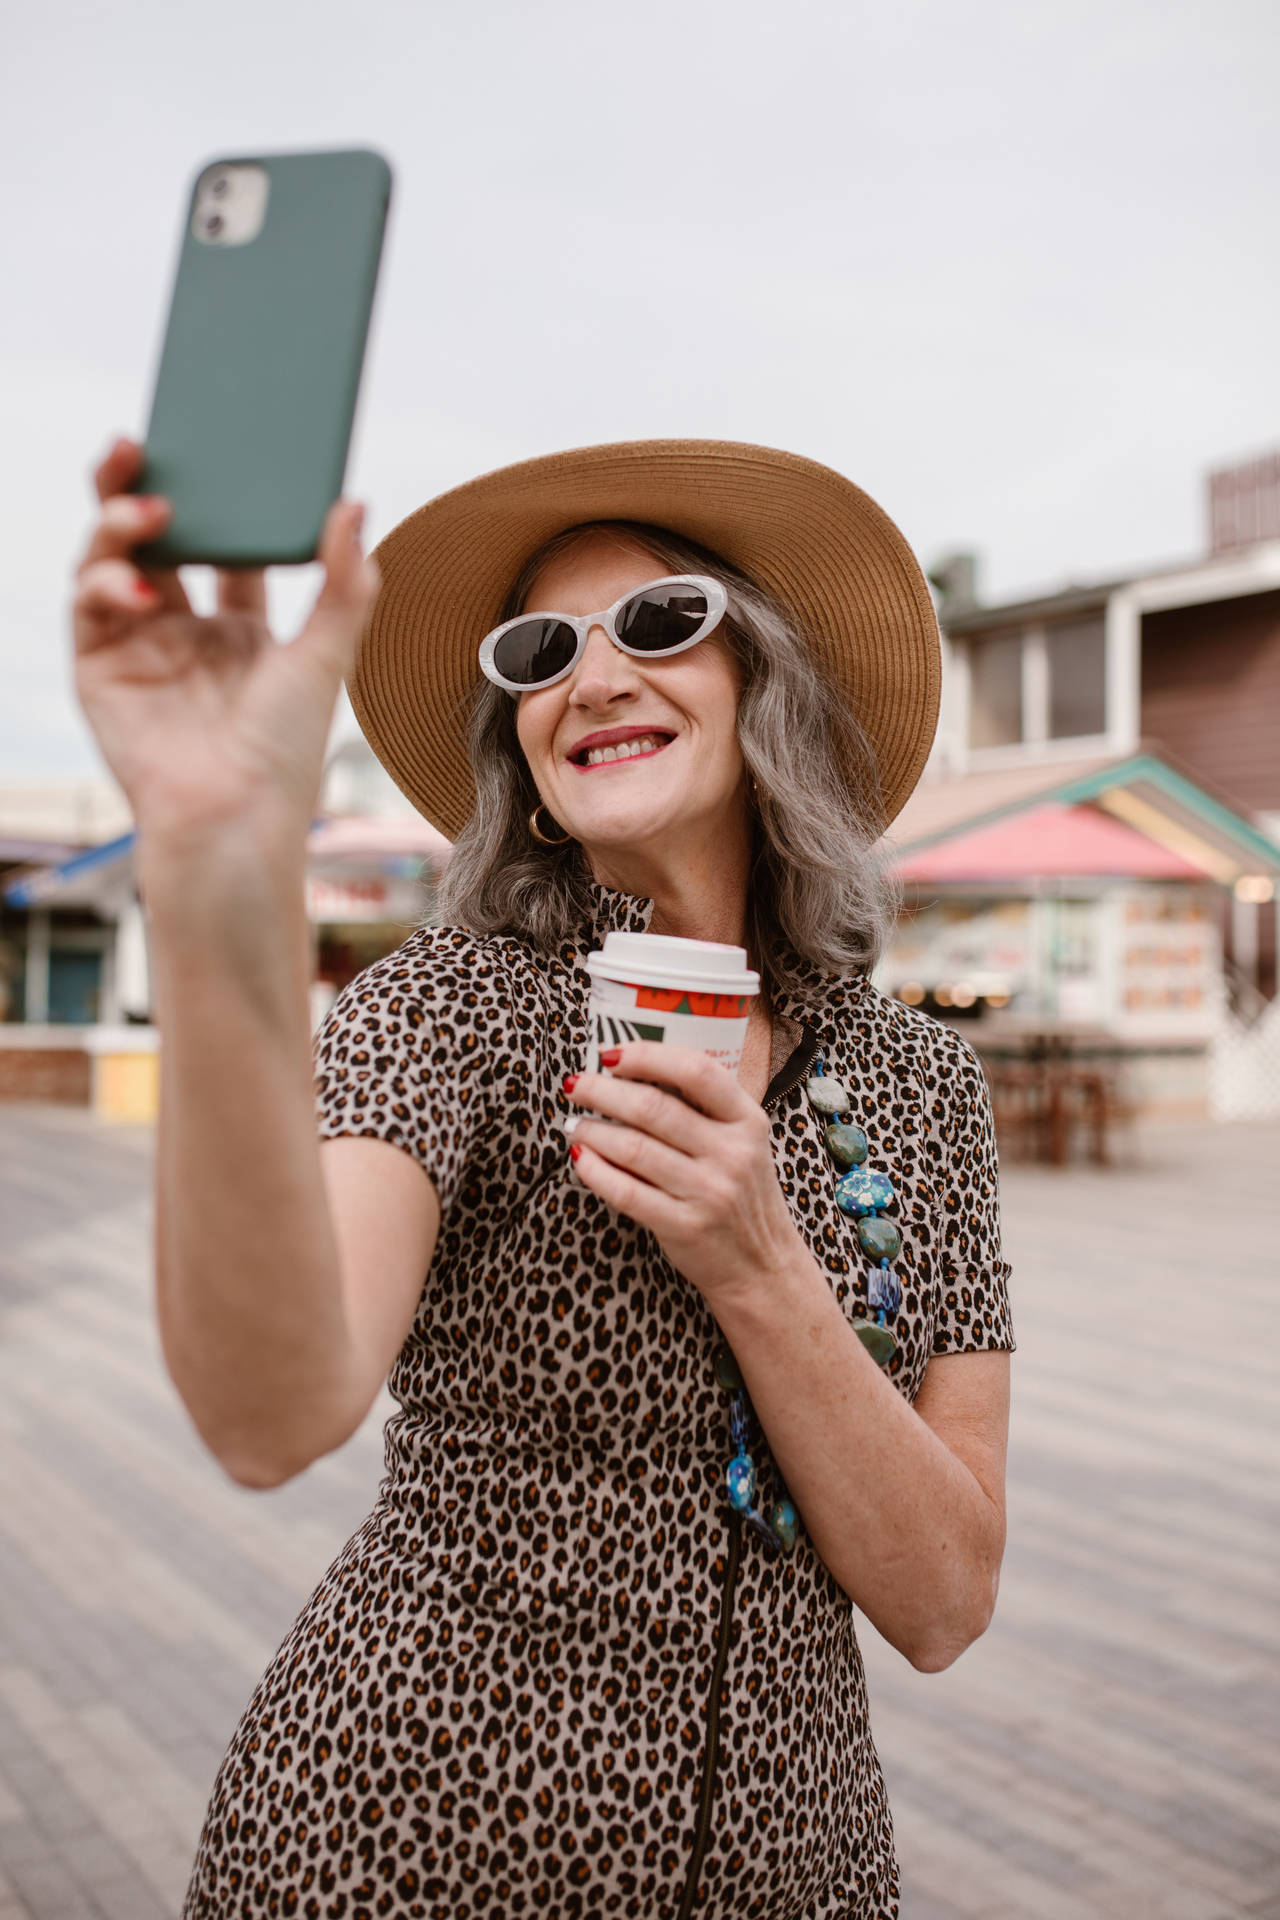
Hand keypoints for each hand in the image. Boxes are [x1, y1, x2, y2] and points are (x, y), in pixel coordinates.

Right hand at [71, 438, 379, 855]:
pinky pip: (87, 604)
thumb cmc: (283, 753)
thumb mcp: (324, 655)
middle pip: (153, 538)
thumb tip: (355, 503)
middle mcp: (183, 630)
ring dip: (118, 523)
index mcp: (239, 627)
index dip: (217, 497)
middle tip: (140, 444)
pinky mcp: (98, 668)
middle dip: (139, 485)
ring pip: (111, 558)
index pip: (221, 543)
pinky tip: (135, 582)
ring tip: (148, 510)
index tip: (220, 450)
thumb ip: (343, 581)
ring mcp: (137, 646)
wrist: (233, 818)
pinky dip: (105, 581)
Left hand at [563, 1042, 804, 1311]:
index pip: (696, 1071)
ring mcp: (709, 1192)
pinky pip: (625, 1191)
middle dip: (601, 1091)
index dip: (647, 1056)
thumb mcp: (744, 1142)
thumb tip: (632, 1071)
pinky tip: (581, 1160)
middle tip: (575, 1085)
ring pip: (632, 1148)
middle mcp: (732, 1153)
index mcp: (748, 1121)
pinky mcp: (684, 1226)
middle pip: (653, 1107)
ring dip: (591, 1130)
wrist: (762, 1264)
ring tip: (574, 1124)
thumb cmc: (741, 1194)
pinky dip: (594, 1171)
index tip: (611, 1055)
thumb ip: (704, 1109)